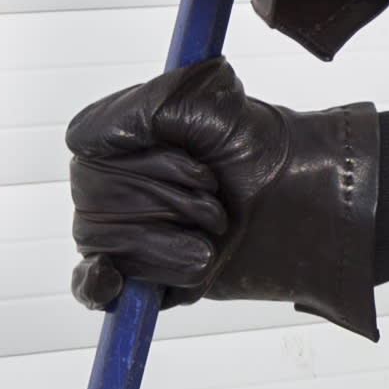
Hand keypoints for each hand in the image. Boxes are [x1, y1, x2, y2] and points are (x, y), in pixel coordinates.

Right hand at [66, 58, 382, 337]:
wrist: (308, 206)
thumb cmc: (261, 148)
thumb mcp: (206, 101)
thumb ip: (139, 108)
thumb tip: (79, 139)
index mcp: (122, 136)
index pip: (87, 153)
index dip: (146, 166)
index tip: (201, 170)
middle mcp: (116, 180)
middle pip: (93, 200)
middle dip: (164, 203)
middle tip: (217, 203)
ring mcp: (129, 228)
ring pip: (103, 242)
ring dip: (164, 243)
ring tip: (213, 236)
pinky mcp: (146, 273)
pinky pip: (91, 287)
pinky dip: (95, 285)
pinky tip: (108, 280)